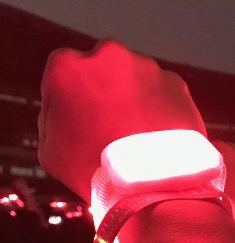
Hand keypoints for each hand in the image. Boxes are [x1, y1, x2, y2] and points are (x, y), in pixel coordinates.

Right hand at [39, 40, 205, 200]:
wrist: (148, 188)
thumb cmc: (93, 172)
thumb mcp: (49, 150)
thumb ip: (52, 119)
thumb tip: (64, 111)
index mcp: (67, 66)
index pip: (64, 74)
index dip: (71, 100)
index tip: (80, 123)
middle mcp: (108, 55)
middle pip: (102, 69)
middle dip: (105, 93)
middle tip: (110, 130)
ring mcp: (147, 67)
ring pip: (136, 80)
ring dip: (134, 101)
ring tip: (137, 139)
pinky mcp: (177, 84)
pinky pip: (163, 94)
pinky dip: (160, 111)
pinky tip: (157, 139)